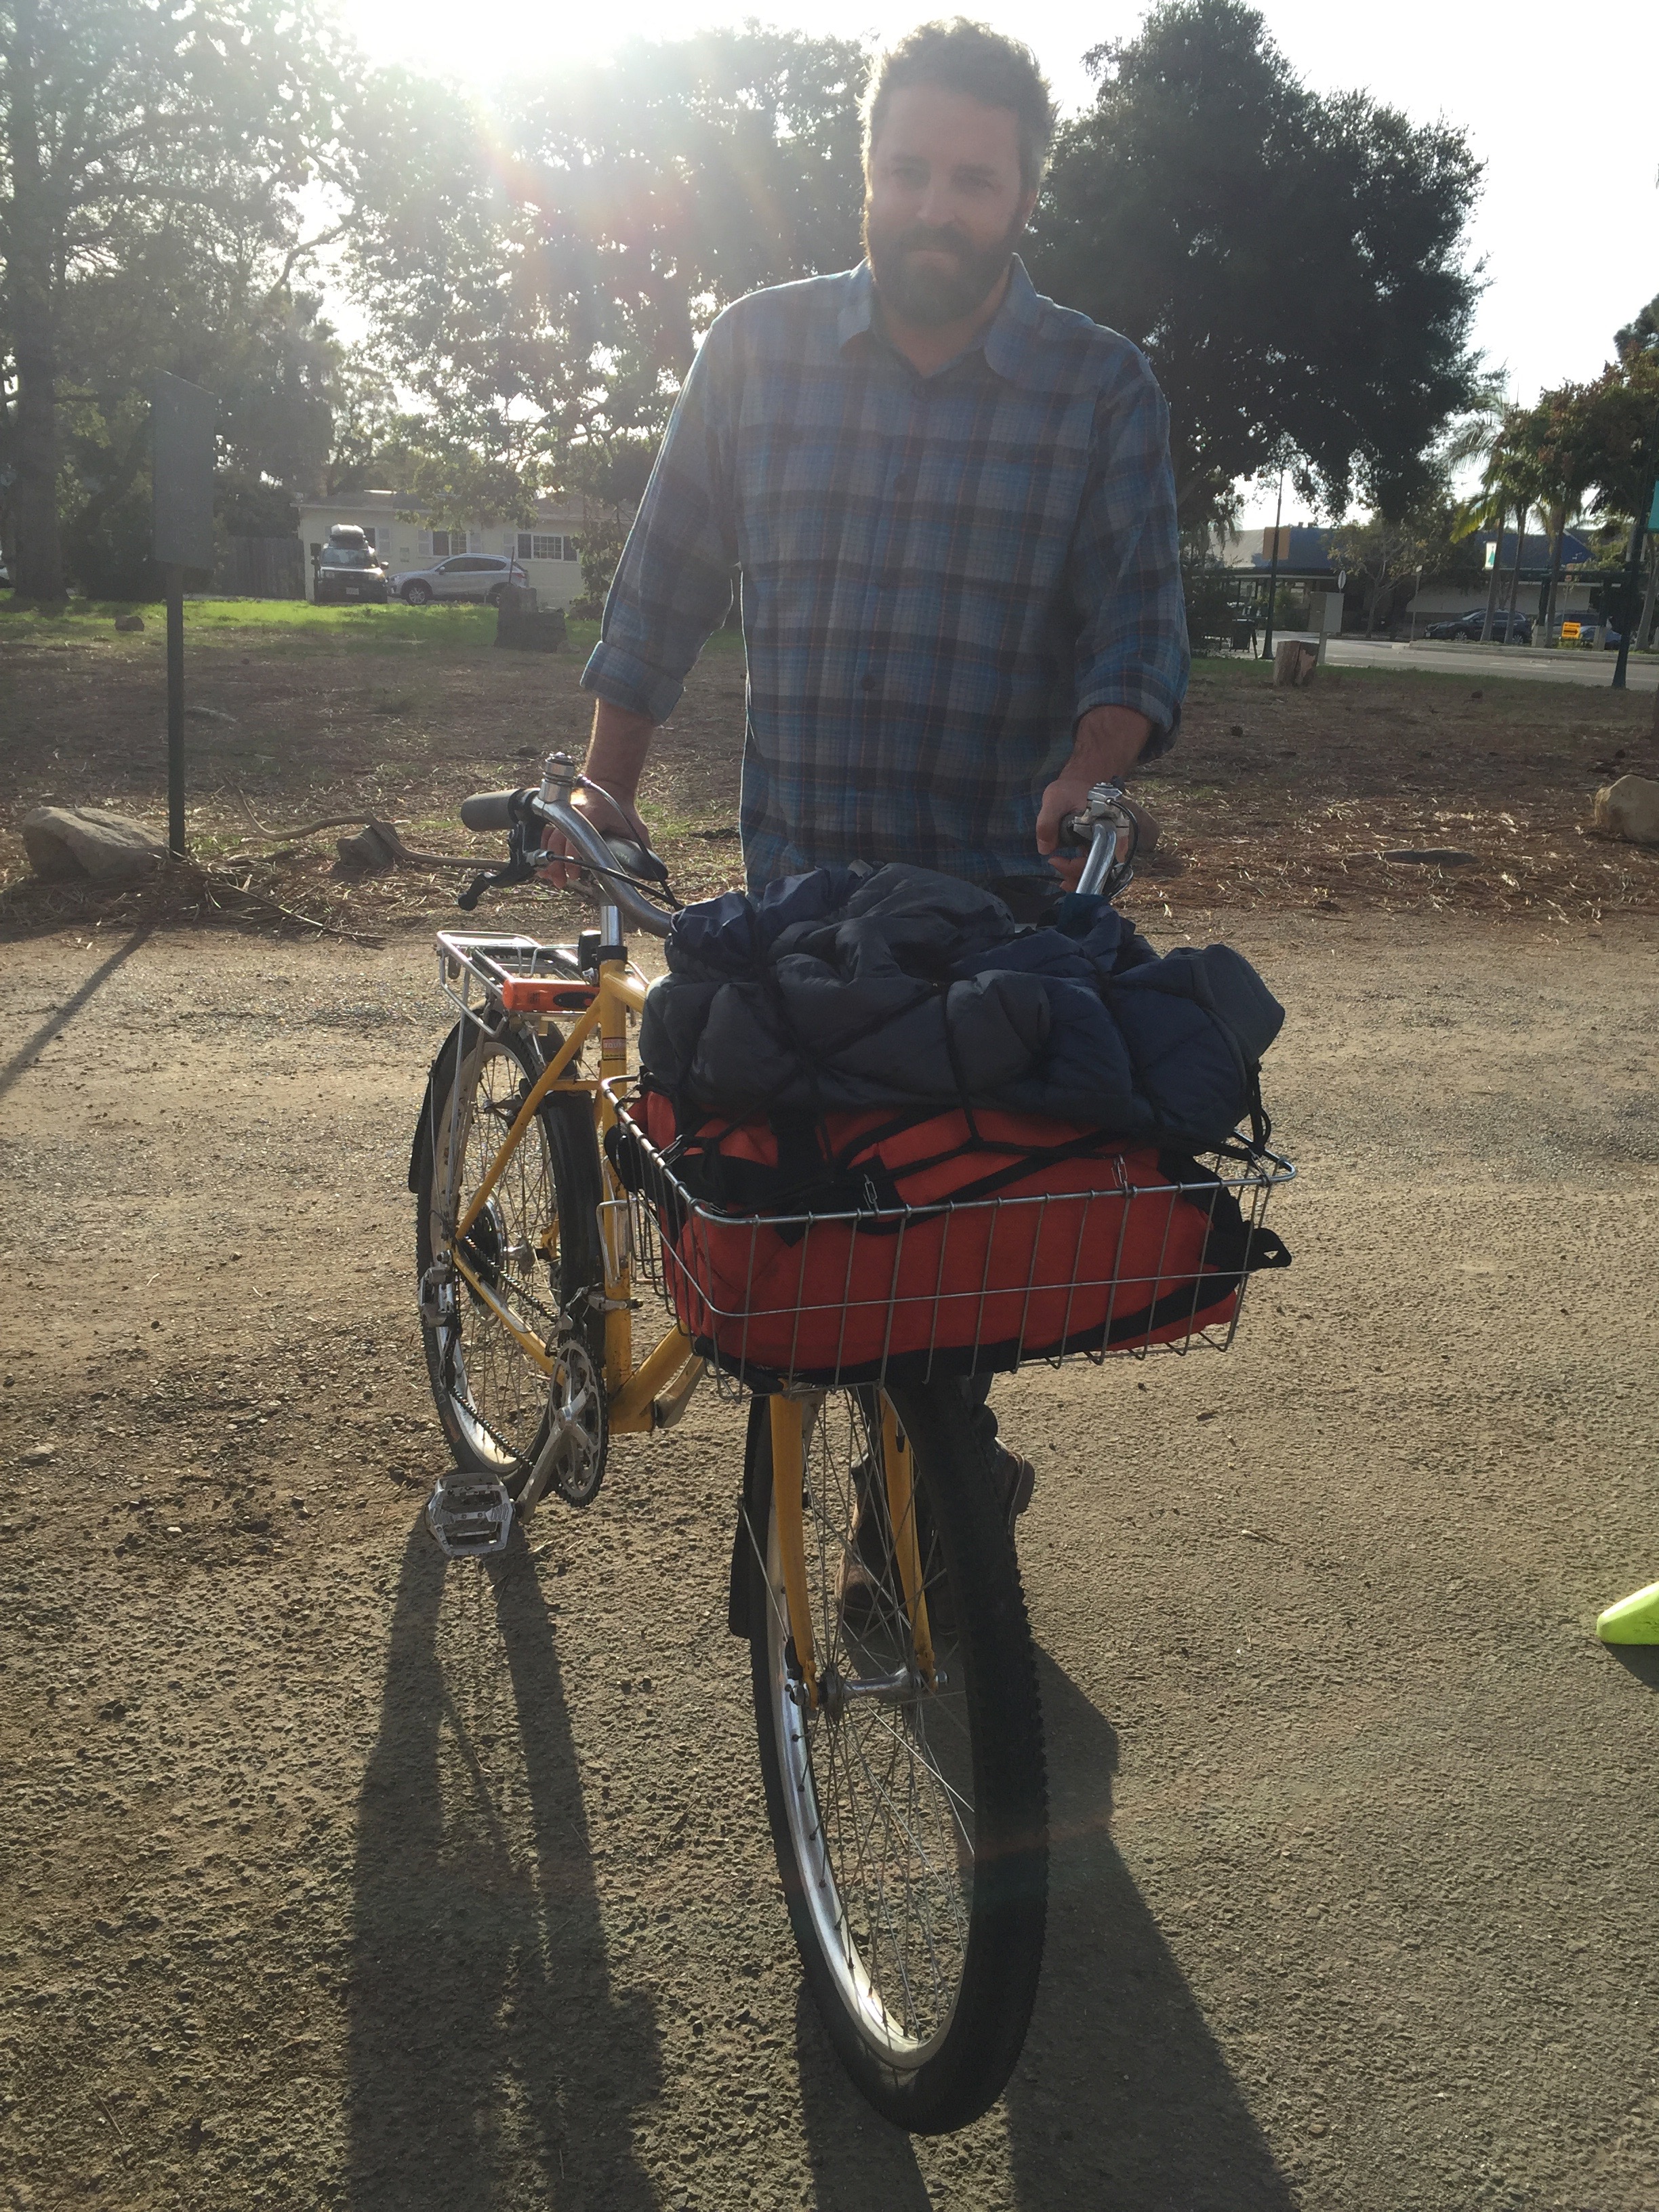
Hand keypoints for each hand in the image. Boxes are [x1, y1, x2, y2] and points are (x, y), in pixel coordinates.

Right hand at [537, 783, 653, 889]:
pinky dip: (545, 848)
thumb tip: (651, 870)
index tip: (575, 874)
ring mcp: (566, 813)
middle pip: (557, 840)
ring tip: (553, 877)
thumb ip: (642, 848)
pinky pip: (547, 833)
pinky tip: (547, 864)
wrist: (610, 786)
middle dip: (557, 864)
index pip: (577, 837)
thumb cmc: (622, 808)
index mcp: (592, 814)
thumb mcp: (637, 827)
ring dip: (549, 858)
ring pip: (549, 837)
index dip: (573, 858)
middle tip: (562, 881)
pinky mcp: (561, 816)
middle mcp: (575, 812)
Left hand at [1035, 704, 1151, 885]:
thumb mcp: (1055, 799)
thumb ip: (1047, 822)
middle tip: (1059, 877)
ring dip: (1082, 880)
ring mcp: (1107, 844)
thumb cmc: (1070, 789)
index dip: (1077, 867)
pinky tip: (1069, 875)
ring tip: (1064, 882)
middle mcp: (1112, 839)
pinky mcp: (1100, 848)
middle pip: (1101, 870)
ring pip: (1100, 871)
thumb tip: (1045, 850)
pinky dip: (1083, 873)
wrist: (1080, 783)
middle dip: (1079, 879)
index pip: (1098, 858)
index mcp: (1107, 827)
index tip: (1054, 860)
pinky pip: (1096, 866)